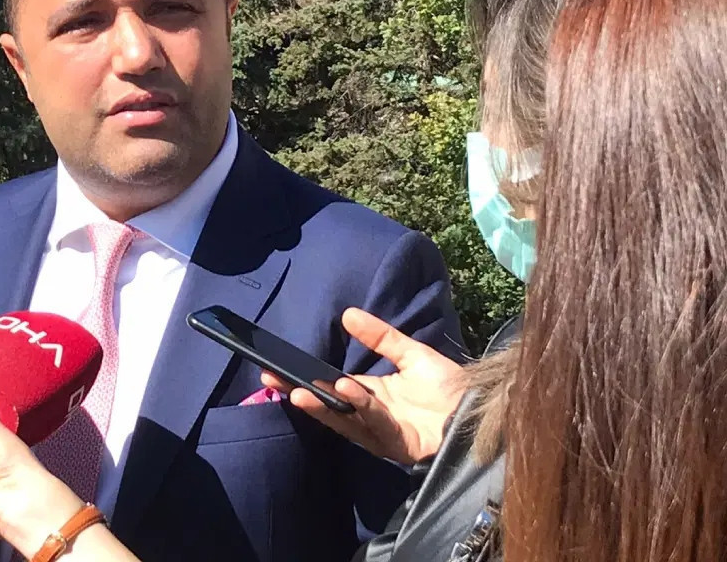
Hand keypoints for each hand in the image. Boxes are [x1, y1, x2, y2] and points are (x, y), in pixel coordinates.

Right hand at [262, 307, 465, 464]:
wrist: (484, 414)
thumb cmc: (452, 389)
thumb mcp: (413, 355)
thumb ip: (381, 337)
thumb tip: (347, 313)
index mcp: (372, 395)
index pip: (330, 388)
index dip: (305, 380)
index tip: (278, 369)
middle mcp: (371, 415)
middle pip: (328, 406)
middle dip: (300, 395)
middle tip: (272, 381)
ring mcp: (382, 432)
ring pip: (345, 419)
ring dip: (323, 406)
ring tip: (303, 391)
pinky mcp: (397, 443)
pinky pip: (374, 423)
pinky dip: (360, 408)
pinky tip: (347, 391)